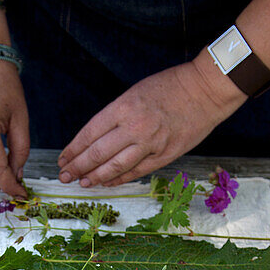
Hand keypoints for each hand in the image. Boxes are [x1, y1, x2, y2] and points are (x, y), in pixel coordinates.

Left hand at [57, 57, 244, 186]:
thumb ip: (116, 115)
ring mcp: (150, 144)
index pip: (90, 133)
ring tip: (82, 182)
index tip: (63, 159)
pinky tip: (106, 183)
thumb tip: (95, 138)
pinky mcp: (164, 155)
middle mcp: (135, 127)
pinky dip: (119, 179)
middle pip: (98, 153)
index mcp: (124, 107)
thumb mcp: (136, 92)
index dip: (74, 149)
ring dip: (95, 177)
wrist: (206, 90)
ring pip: (115, 167)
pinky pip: (136, 172)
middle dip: (78, 167)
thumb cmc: (170, 86)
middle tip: (65, 176)